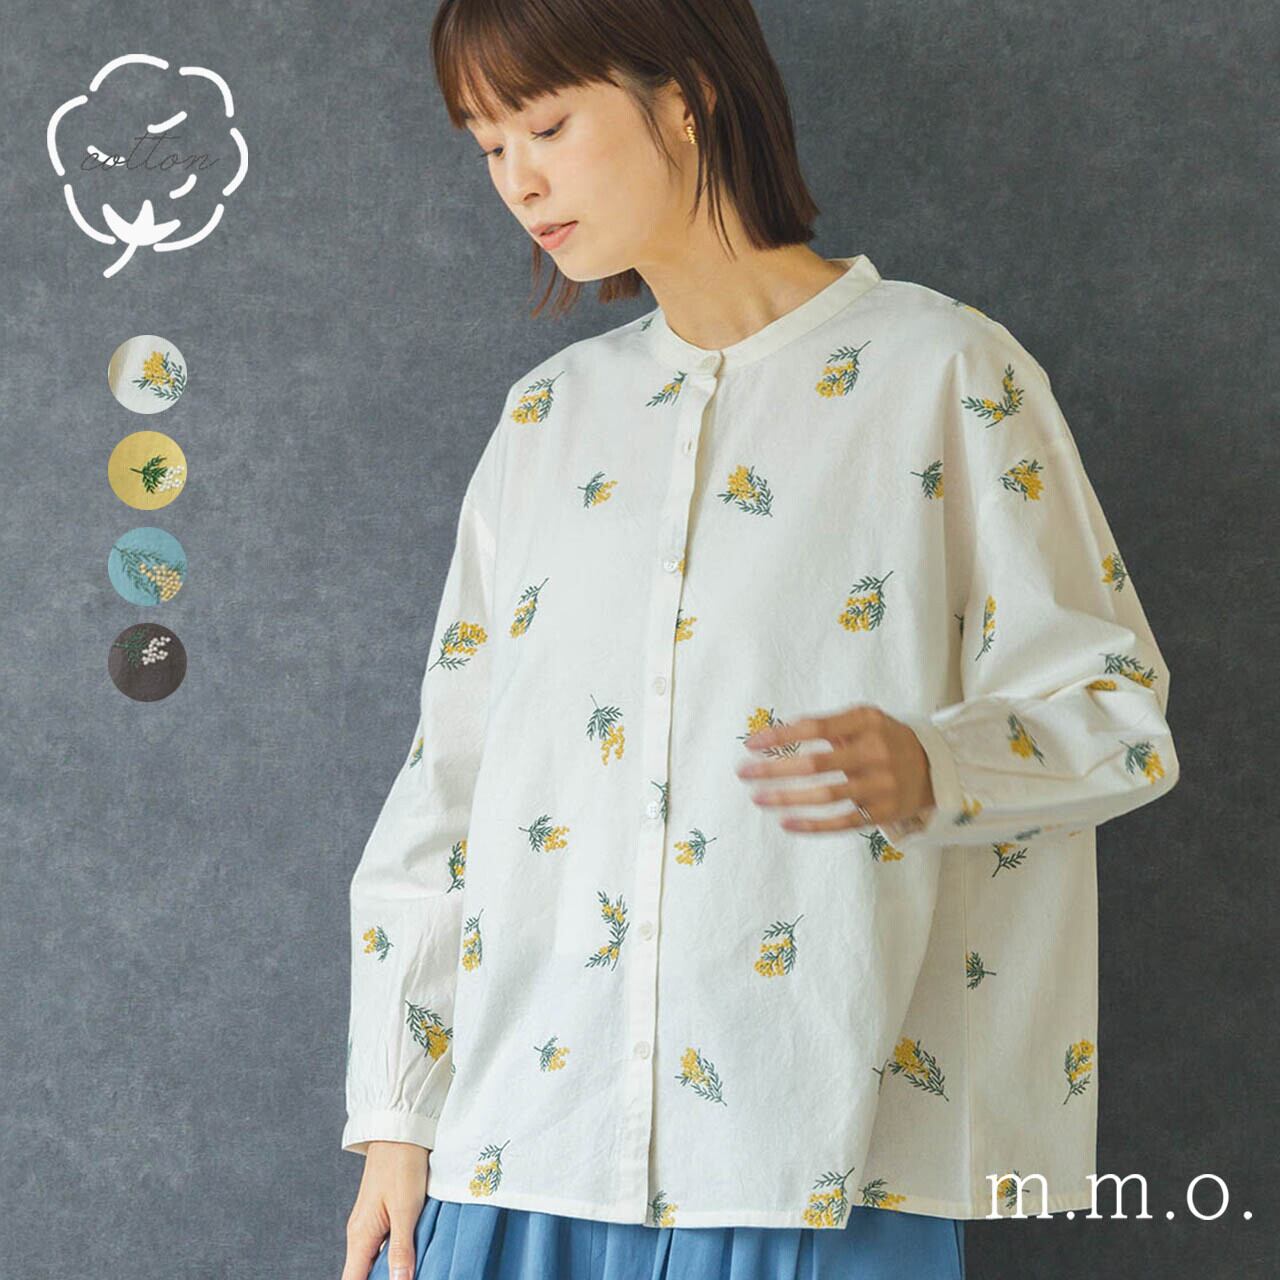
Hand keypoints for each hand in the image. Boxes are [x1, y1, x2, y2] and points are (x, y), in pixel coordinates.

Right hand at [342, 1140, 430, 1279]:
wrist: (400, 1131)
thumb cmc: (402, 1164)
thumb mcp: (406, 1209)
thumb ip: (401, 1249)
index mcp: (360, 1236)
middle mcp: (359, 1233)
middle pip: (361, 1274)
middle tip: (406, 1278)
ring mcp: (368, 1223)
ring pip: (372, 1261)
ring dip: (387, 1271)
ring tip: (411, 1273)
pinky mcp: (380, 1213)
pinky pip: (381, 1244)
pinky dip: (393, 1255)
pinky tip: (410, 1256)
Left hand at [734, 704, 932, 831]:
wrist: (934, 767)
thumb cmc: (884, 739)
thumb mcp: (864, 720)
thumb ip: (828, 725)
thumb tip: (777, 736)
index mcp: (866, 723)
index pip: (815, 728)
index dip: (781, 736)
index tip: (751, 744)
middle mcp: (874, 753)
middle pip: (816, 765)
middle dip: (775, 770)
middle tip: (744, 773)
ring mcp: (880, 785)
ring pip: (826, 796)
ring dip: (787, 798)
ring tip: (758, 798)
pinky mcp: (882, 812)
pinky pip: (841, 822)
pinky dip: (812, 826)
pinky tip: (786, 823)